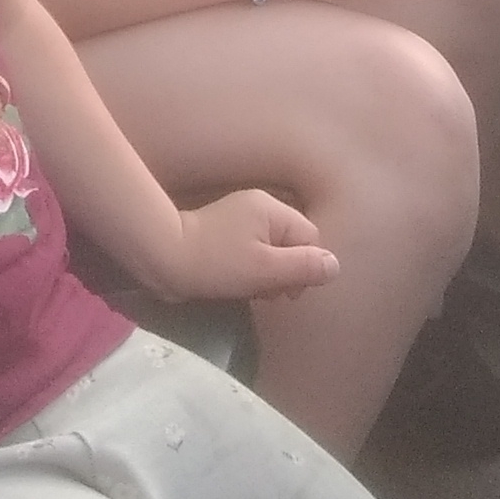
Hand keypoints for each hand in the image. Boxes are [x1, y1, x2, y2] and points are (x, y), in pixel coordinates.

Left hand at [157, 188, 337, 303]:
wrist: (164, 258)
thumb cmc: (217, 263)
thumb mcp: (265, 269)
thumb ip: (302, 267)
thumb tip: (335, 265)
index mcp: (271, 209)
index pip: (310, 238)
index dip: (306, 267)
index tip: (288, 291)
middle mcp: (258, 206)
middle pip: (292, 243)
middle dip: (286, 272)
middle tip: (267, 292)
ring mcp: (240, 218)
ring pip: (273, 251)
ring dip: (269, 275)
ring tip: (250, 290)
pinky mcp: (226, 233)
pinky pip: (254, 252)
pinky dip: (252, 270)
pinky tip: (239, 284)